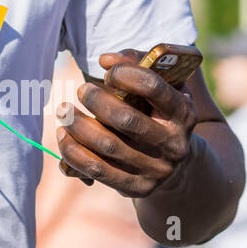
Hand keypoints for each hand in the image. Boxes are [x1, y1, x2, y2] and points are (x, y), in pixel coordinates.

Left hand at [55, 49, 199, 196]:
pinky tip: (64, 136)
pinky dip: (74, 153)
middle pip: (126, 120)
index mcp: (183, 112)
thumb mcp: (158, 84)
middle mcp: (174, 143)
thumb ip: (135, 63)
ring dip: (78, 126)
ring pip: (108, 146)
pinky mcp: (138, 188)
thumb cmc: (156, 112)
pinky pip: (98, 170)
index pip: (153, 88)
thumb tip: (106, 60)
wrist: (175, 162)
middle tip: (80, 90)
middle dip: (96, 101)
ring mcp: (157, 169)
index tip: (107, 71)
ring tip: (64, 111)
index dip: (126, 73)